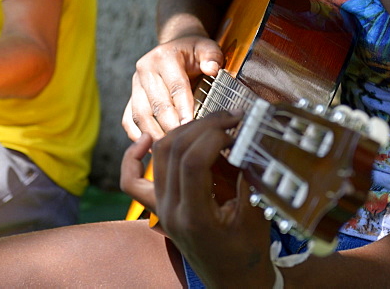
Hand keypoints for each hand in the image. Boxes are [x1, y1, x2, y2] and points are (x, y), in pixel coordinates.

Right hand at [122, 36, 223, 140]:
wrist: (175, 47)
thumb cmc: (193, 52)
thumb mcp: (207, 47)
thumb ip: (212, 56)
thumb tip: (211, 69)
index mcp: (164, 56)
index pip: (175, 86)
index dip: (184, 108)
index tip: (191, 126)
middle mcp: (145, 70)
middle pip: (156, 104)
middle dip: (170, 126)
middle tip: (182, 143)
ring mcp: (135, 85)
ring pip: (139, 115)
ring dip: (153, 134)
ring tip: (168, 149)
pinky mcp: (131, 97)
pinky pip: (128, 120)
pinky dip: (137, 136)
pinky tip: (152, 147)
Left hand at [150, 112, 276, 286]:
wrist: (234, 282)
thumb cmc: (248, 254)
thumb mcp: (256, 215)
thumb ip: (249, 177)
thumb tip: (247, 137)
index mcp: (195, 217)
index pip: (193, 161)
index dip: (215, 135)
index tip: (237, 126)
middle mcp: (170, 211)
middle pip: (174, 150)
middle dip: (203, 125)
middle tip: (229, 118)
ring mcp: (160, 209)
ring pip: (158, 154)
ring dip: (184, 131)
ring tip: (211, 125)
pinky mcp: (158, 207)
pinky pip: (132, 180)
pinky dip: (134, 156)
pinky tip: (146, 139)